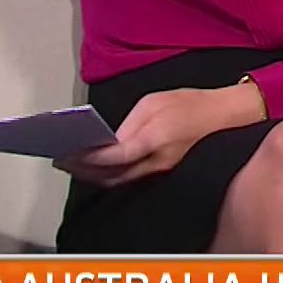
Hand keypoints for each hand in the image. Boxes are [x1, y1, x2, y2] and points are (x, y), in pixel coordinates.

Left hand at [58, 85, 263, 187]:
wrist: (222, 116)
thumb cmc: (188, 103)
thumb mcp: (154, 102)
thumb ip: (129, 124)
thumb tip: (107, 141)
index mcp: (154, 139)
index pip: (114, 156)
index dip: (88, 157)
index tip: (67, 152)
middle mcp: (156, 162)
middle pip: (112, 175)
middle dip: (84, 170)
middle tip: (61, 161)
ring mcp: (159, 170)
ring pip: (119, 181)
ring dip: (93, 176)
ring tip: (72, 165)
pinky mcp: (161, 172)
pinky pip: (129, 178)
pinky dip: (108, 175)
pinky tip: (95, 167)